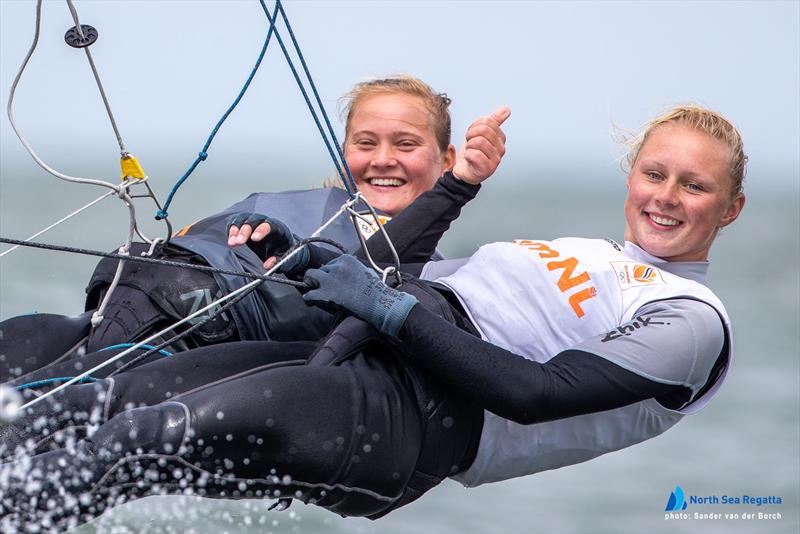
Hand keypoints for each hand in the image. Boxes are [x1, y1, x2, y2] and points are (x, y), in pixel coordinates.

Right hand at [226, 213, 307, 272]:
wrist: (281, 246)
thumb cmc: (284, 250)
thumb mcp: (287, 258)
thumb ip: (279, 261)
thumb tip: (268, 265)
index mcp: (278, 228)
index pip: (269, 225)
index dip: (261, 230)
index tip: (254, 239)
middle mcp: (265, 222)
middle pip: (253, 220)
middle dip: (245, 231)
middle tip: (239, 242)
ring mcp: (254, 222)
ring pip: (243, 219)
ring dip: (236, 230)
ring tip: (232, 243)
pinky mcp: (246, 225)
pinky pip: (236, 222)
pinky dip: (232, 230)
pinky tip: (231, 239)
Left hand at [302, 255, 417, 336]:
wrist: (378, 303)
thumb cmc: (376, 290)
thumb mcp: (367, 272)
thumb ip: (356, 269)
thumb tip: (351, 272)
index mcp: (346, 259)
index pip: (332, 263)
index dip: (331, 273)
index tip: (333, 280)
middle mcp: (336, 266)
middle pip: (321, 269)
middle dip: (320, 277)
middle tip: (321, 286)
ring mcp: (330, 279)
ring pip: (309, 275)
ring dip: (310, 283)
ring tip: (311, 290)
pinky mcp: (325, 294)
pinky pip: (308, 294)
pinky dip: (309, 299)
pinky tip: (311, 303)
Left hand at [452, 106, 510, 184]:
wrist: (464, 172)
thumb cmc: (472, 153)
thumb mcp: (480, 133)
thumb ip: (493, 121)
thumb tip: (506, 109)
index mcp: (500, 138)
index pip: (487, 121)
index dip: (474, 126)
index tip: (472, 135)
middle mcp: (501, 149)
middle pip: (483, 130)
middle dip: (470, 135)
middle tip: (469, 144)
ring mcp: (496, 160)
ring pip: (478, 142)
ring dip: (468, 146)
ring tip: (469, 152)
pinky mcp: (487, 169)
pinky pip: (475, 154)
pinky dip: (468, 155)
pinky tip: (469, 160)